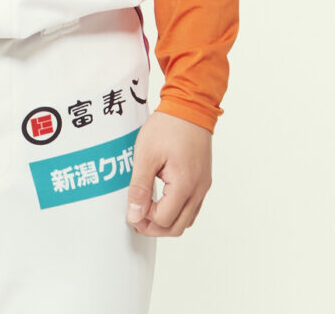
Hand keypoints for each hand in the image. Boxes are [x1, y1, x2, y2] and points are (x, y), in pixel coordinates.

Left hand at [125, 110, 211, 236]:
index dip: (144, 219)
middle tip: (136, 217)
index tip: (131, 210)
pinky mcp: (203, 179)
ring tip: (146, 209)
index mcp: (184, 184)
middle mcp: (198, 189)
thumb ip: (139, 187)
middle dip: (155, 228)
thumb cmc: (168, 126)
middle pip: (178, 227)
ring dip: (167, 221)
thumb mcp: (145, 155)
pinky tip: (161, 199)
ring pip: (187, 219)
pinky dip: (177, 210)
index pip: (164, 219)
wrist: (190, 106)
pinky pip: (192, 206)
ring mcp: (203, 185)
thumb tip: (135, 215)